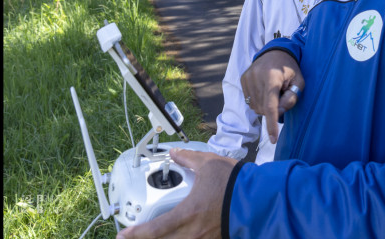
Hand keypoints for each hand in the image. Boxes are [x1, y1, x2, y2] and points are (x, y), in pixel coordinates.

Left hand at [116, 149, 236, 238]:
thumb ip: (189, 159)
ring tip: (156, 235)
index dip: (136, 234)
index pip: (155, 229)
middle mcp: (194, 232)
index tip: (123, 234)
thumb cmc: (235, 183)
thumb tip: (175, 153)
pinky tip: (180, 235)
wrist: (261, 197)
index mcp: (188, 214)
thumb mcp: (209, 164)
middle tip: (133, 237)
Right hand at [240, 50, 304, 143]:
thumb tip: (278, 112)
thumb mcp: (299, 82)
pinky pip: (249, 100)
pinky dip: (258, 101)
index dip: (272, 124)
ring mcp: (247, 78)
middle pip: (263, 108)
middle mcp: (256, 77)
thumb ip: (291, 98)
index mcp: (272, 77)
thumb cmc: (290, 68)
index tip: (273, 139)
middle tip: (281, 97)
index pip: (270, 106)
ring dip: (265, 106)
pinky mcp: (243, 79)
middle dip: (273, 110)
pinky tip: (265, 91)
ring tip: (273, 92)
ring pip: (255, 106)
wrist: (275, 51)